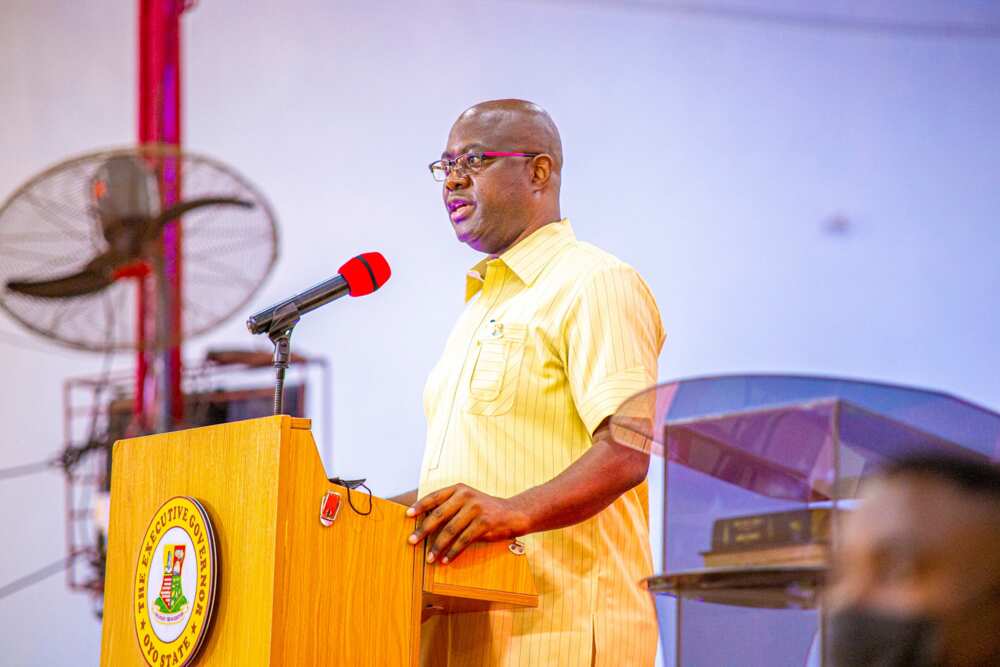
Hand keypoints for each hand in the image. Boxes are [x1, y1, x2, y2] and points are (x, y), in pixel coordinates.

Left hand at [406, 484, 530, 564]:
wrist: (512, 513)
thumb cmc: (484, 509)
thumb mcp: (467, 500)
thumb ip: (449, 506)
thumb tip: (424, 522)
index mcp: (459, 489)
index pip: (434, 497)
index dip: (420, 506)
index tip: (407, 516)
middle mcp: (466, 496)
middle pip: (439, 515)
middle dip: (423, 530)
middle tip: (411, 541)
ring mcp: (475, 509)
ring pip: (450, 530)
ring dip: (437, 546)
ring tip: (429, 558)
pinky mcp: (483, 523)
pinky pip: (463, 540)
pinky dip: (452, 552)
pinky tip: (445, 560)